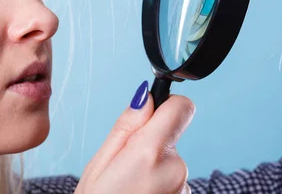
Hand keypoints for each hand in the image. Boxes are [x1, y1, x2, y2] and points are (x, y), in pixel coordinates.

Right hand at [74, 88, 194, 193]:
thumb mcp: (99, 165)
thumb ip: (126, 127)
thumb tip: (145, 97)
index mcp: (149, 153)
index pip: (181, 108)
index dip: (167, 106)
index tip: (152, 115)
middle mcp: (175, 170)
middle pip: (171, 139)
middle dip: (150, 146)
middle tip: (124, 170)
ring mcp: (183, 190)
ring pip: (171, 165)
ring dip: (155, 173)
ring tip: (129, 191)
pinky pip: (174, 185)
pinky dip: (160, 190)